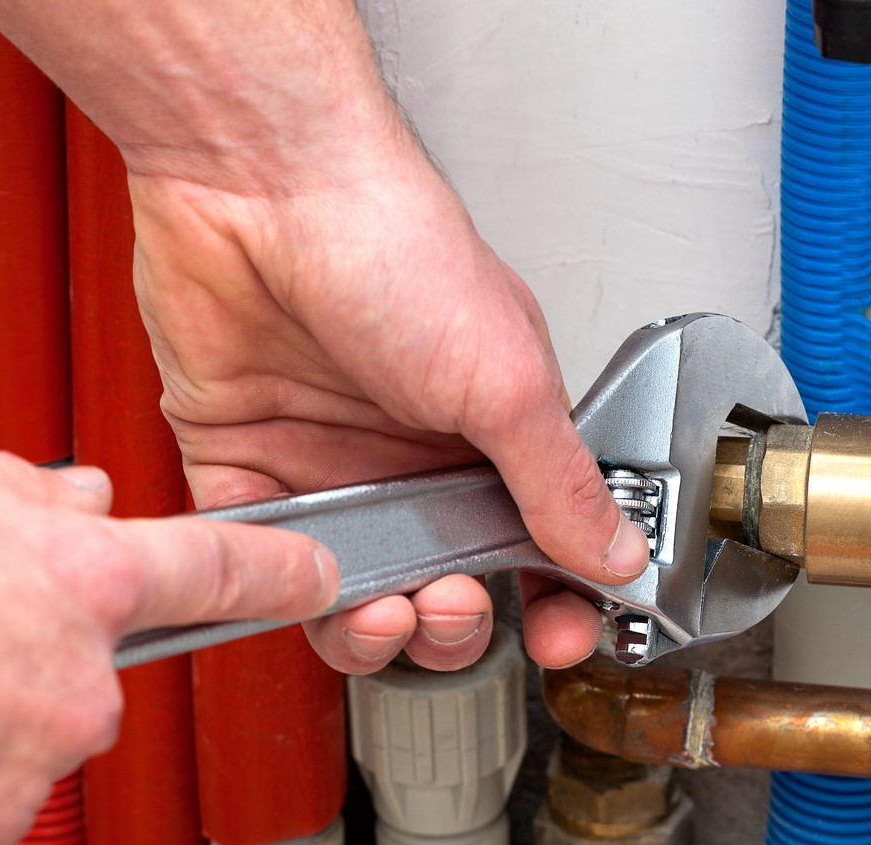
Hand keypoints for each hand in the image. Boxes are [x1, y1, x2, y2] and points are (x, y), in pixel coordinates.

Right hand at [0, 453, 338, 844]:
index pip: (223, 566)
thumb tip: (90, 497)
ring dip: (1, 700)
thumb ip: (39, 501)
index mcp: (83, 581)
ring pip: (46, 726)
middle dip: (56, 647)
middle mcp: (80, 681)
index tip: (316, 573)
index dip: (281, 568)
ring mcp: (32, 759)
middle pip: (109, 664)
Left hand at [127, 126, 648, 674]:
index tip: (557, 633)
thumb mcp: (504, 379)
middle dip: (456, 624)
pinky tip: (310, 580)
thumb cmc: (392, 246)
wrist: (258, 185)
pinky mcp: (253, 465)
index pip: (540, 543)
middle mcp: (418, 457)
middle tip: (452, 607)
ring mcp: (336, 466)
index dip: (554, 600)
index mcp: (493, 433)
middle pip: (450, 583)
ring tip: (382, 611)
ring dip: (375, 627)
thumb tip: (618, 551)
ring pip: (360, 590)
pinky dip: (287, 588)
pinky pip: (269, 559)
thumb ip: (561, 481)